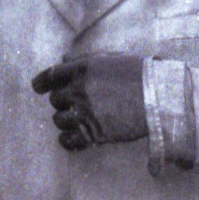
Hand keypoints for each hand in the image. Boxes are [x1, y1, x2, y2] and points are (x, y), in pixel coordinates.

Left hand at [32, 54, 146, 150]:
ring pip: (59, 120)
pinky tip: (71, 139)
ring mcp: (86, 113)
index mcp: (83, 69)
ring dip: (65, 120)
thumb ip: (84, 59)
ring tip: (76, 120)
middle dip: (61, 102)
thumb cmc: (139, 74)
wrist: (160, 97)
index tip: (37, 88)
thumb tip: (63, 58)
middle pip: (55, 99)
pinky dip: (67, 140)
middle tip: (73, 104)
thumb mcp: (111, 58)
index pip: (51, 75)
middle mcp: (81, 90)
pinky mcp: (94, 133)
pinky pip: (69, 140)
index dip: (41, 82)